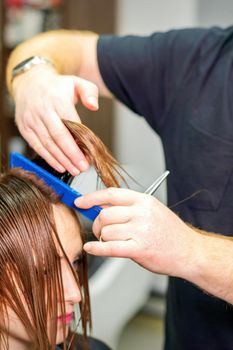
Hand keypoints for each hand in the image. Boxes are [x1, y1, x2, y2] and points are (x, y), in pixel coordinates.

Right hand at [13, 67, 98, 174]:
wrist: (30, 83)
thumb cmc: (58, 87)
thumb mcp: (77, 82)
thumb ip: (90, 92)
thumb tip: (94, 106)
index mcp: (57, 100)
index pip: (68, 124)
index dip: (77, 142)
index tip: (88, 156)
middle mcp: (42, 110)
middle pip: (57, 137)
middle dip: (71, 155)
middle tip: (82, 168)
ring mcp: (31, 120)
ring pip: (47, 144)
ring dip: (61, 160)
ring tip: (74, 170)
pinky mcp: (25, 128)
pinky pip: (37, 146)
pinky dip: (48, 158)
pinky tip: (60, 166)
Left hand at [75, 188, 196, 277]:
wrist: (190, 251)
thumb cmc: (169, 232)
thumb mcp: (152, 210)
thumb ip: (128, 207)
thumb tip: (101, 205)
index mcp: (144, 200)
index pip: (111, 194)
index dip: (92, 197)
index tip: (80, 202)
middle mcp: (141, 213)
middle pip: (105, 214)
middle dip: (97, 224)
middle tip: (99, 231)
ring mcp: (141, 230)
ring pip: (106, 231)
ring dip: (102, 238)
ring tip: (110, 242)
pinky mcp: (139, 249)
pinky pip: (110, 247)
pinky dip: (96, 248)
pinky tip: (91, 248)